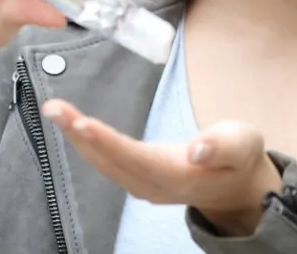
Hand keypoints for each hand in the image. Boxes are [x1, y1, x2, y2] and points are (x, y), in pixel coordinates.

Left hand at [42, 99, 283, 236]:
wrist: (238, 187)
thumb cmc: (240, 157)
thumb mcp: (243, 144)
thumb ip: (222, 146)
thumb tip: (197, 150)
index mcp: (180, 176)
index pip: (137, 158)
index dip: (109, 142)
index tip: (83, 123)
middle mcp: (155, 186)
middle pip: (111, 162)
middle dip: (80, 134)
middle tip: (54, 108)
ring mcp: (144, 186)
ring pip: (104, 164)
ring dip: (77, 138)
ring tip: (56, 111)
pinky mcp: (139, 179)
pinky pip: (106, 163)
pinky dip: (87, 144)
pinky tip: (74, 127)